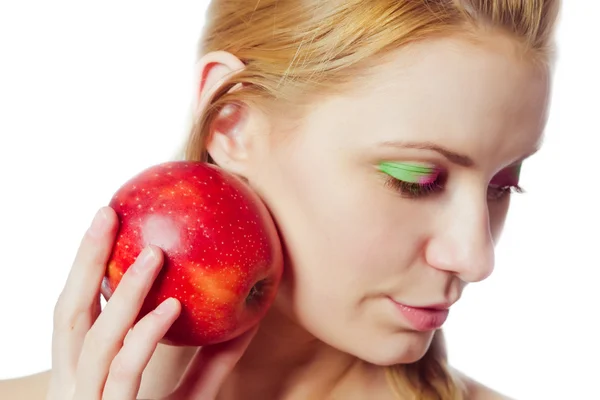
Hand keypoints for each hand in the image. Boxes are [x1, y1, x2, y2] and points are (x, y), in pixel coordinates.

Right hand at [47, 207, 256, 399]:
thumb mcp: (190, 394)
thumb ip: (214, 358)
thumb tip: (251, 312)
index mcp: (85, 375)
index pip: (78, 311)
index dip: (87, 265)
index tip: (109, 219)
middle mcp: (74, 387)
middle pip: (69, 313)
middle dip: (85, 261)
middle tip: (109, 212)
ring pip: (93, 339)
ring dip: (123, 293)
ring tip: (155, 254)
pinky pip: (122, 374)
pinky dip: (144, 337)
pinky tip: (173, 307)